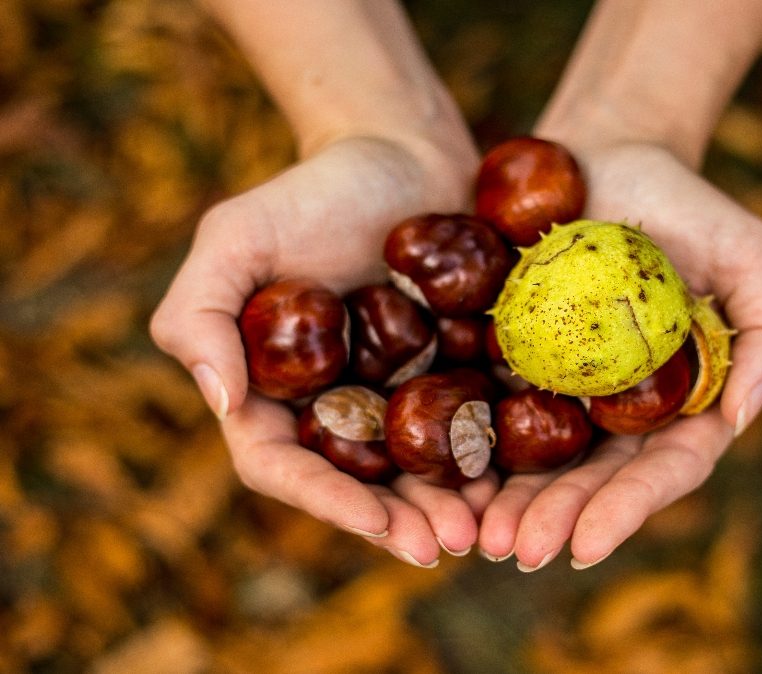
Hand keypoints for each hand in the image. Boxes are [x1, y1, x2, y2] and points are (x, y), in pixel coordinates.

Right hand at [151, 136, 496, 565]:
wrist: (403, 154)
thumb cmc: (313, 189)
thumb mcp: (237, 234)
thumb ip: (200, 313)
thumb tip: (221, 402)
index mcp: (276, 390)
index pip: (283, 464)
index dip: (325, 500)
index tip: (374, 522)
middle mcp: (336, 405)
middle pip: (358, 483)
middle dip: (398, 521)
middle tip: (442, 545)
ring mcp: (398, 396)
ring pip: (417, 470)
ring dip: (447, 506)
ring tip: (485, 529)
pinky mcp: (453, 375)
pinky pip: (469, 429)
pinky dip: (489, 461)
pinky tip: (518, 481)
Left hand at [478, 141, 761, 569]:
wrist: (605, 154)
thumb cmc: (687, 203)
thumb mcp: (750, 253)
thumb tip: (743, 416)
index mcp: (683, 400)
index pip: (662, 469)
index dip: (627, 509)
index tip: (585, 546)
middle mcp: (623, 408)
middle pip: (594, 478)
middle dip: (557, 517)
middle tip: (515, 551)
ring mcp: (566, 388)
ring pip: (539, 459)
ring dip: (509, 502)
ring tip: (474, 535)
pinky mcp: (514, 360)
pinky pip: (491, 410)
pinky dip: (472, 448)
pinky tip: (444, 477)